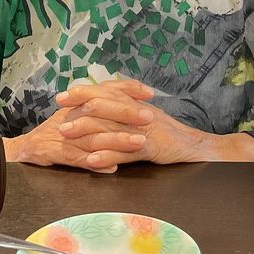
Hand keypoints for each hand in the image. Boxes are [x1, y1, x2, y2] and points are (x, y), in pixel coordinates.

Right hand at [0, 80, 153, 171]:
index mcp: (79, 102)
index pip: (106, 88)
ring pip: (94, 135)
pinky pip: (77, 159)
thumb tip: (130, 101)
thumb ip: (100, 107)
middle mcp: (73, 114)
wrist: (25, 148)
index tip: (150, 92)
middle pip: (102, 108)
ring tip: (140, 143)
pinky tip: (112, 168)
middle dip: (127, 112)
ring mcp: (65, 134)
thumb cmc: (57, 132)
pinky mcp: (56, 153)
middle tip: (150, 116)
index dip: (128, 88)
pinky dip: (95, 164)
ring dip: (118, 139)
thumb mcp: (78, 114)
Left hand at [56, 80, 253, 169]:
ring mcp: (143, 129)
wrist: (196, 146)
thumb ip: (124, 113)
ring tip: (65, 136)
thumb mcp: (145, 118)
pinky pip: (125, 151)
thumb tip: (99, 110)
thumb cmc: (168, 135)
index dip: (82, 92)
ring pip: (110, 126)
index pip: (105, 92)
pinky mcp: (151, 146)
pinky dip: (107, 156)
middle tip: (58, 116)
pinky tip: (91, 161)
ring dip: (85, 131)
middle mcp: (137, 112)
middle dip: (77, 110)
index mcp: (134, 103)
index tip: (62, 96)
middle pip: (103, 106)